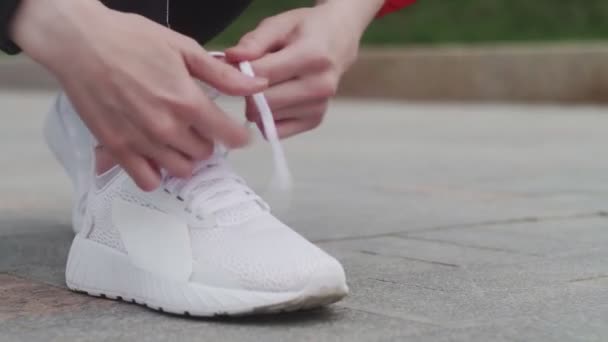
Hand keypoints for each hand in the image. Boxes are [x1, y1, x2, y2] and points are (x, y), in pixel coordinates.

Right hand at [12, 0, 267, 190]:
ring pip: (181, 170)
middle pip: (204, 154)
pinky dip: (156, 172)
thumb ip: (222, 74)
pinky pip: (148, 180)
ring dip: (185, 158)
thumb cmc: (132, 39)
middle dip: (207, 142)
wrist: (79, 43)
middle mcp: (167, 128)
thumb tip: (258, 86)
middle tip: (196, 126)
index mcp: (187, 101)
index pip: (228, 136)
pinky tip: (154, 155)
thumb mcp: (183, 48)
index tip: (236, 133)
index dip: (237, 136)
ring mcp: (141, 142)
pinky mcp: (117, 150)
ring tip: (176, 139)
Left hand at [226, 0, 381, 138]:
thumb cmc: (305, 30)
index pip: (260, 76)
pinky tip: (277, 99)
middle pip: (262, 103)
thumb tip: (232, 59)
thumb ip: (253, 42)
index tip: (239, 63)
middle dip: (248, 91)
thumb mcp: (278, 24)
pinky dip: (269, 118)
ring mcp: (319, 107)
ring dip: (259, 104)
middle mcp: (319, 86)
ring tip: (270, 84)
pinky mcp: (315, 121)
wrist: (338, 41)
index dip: (240, 71)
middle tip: (252, 76)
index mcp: (312, 56)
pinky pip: (275, 131)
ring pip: (266, 118)